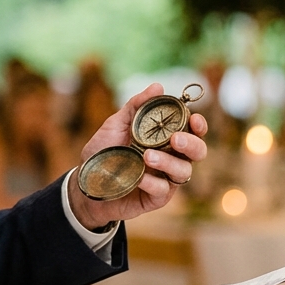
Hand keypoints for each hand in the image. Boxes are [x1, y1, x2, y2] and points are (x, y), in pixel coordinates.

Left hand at [68, 83, 207, 229]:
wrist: (85, 184)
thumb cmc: (104, 152)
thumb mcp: (115, 125)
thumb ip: (136, 106)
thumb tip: (158, 86)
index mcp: (165, 139)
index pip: (192, 131)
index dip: (199, 125)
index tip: (194, 119)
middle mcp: (170, 158)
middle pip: (197, 152)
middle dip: (192, 144)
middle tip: (176, 139)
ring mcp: (165, 179)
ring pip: (183, 171)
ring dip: (169, 162)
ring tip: (147, 156)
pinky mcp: (156, 198)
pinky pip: (163, 190)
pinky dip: (153, 182)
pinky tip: (139, 177)